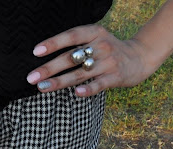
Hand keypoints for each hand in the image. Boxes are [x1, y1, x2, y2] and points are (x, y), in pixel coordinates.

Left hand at [26, 25, 157, 96]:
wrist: (140, 57)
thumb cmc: (109, 51)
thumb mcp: (96, 40)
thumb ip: (77, 46)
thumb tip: (47, 59)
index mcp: (94, 33)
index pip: (71, 36)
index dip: (53, 43)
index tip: (36, 52)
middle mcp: (101, 45)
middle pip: (71, 57)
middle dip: (49, 68)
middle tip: (32, 77)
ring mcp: (109, 62)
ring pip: (80, 73)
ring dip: (60, 81)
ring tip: (43, 87)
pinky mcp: (116, 76)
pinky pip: (99, 84)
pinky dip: (88, 88)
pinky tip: (76, 93)